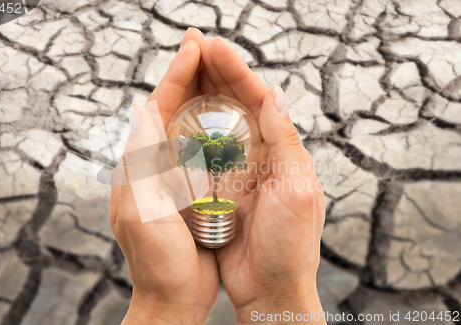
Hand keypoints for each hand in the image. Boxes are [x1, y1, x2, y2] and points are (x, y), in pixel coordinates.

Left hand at [109, 29, 219, 324]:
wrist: (170, 297)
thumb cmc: (157, 262)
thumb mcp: (143, 212)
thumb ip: (141, 163)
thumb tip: (143, 108)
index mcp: (139, 165)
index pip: (157, 108)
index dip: (177, 75)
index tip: (196, 46)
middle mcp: (152, 165)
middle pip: (171, 109)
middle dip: (189, 76)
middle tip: (207, 46)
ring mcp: (172, 176)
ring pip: (188, 125)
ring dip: (203, 95)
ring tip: (221, 71)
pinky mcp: (190, 189)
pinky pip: (202, 148)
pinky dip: (216, 126)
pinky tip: (232, 118)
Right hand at [198, 38, 326, 322]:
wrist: (271, 288)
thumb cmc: (291, 245)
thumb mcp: (297, 190)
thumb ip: (286, 142)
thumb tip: (275, 93)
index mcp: (283, 151)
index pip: (258, 99)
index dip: (235, 71)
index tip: (211, 47)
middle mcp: (262, 156)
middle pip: (238, 104)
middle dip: (216, 74)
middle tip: (193, 46)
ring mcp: (239, 171)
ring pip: (219, 123)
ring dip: (203, 95)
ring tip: (184, 70)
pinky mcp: (220, 190)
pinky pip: (203, 153)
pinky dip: (191, 132)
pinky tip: (177, 117)